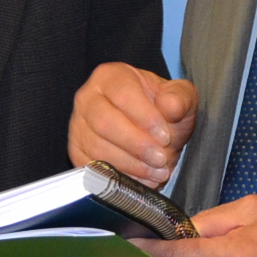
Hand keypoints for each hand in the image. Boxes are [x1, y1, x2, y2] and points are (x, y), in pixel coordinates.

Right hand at [70, 63, 198, 186]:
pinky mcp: (77, 151)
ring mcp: (78, 125)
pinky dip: (118, 178)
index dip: (144, 117)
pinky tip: (141, 180)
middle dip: (136, 145)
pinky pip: (92, 168)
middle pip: (104, 122)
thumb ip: (179, 99)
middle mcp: (87, 98)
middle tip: (161, 158)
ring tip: (156, 171)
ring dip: (130, 164)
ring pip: (97, 147)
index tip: (165, 136)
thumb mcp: (180, 98)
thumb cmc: (163, 110)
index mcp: (111, 76)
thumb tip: (170, 106)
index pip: (123, 94)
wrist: (151, 131)